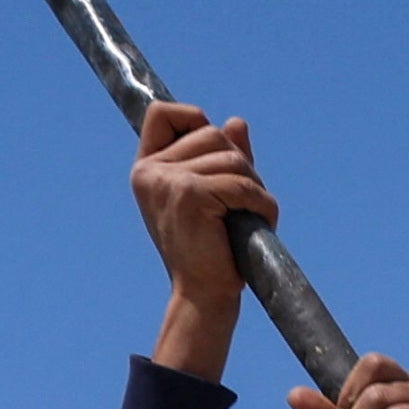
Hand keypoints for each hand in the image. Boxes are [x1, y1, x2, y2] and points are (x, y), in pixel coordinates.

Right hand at [129, 103, 275, 381]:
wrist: (204, 295)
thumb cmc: (210, 249)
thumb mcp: (213, 194)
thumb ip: (222, 157)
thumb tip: (236, 122)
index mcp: (147, 169)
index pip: (162, 113)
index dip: (192, 119)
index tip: (212, 151)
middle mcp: (150, 172)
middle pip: (211, 133)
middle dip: (239, 163)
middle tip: (241, 201)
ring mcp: (166, 182)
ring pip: (232, 157)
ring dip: (254, 186)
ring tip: (249, 215)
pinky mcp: (189, 195)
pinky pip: (241, 183)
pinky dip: (261, 202)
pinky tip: (261, 221)